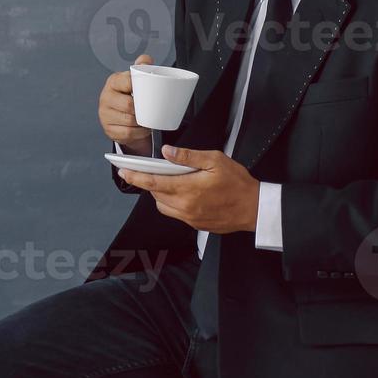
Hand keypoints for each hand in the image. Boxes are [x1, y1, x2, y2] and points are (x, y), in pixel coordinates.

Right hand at [99, 53, 152, 152]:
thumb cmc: (130, 95)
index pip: (127, 82)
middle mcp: (105, 97)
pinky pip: (127, 133)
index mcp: (113, 82)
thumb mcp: (135, 80)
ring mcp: (105, 115)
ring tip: (149, 120)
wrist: (121, 116)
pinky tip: (143, 129)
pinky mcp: (108, 129)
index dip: (138, 87)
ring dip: (142, 122)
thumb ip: (142, 66)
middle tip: (152, 109)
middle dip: (142, 109)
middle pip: (128, 105)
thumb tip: (146, 60)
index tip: (148, 91)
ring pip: (128, 121)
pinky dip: (138, 133)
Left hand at [117, 146, 259, 234]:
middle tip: (153, 171)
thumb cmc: (238, 184)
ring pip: (163, 205)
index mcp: (188, 189)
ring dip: (161, 193)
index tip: (123, 171)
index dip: (135, 176)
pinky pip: (175, 213)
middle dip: (150, 182)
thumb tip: (168, 152)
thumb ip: (188, 156)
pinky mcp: (195, 225)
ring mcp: (189, 218)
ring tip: (172, 181)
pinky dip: (173, 203)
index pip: (153, 182)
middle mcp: (185, 206)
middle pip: (156, 194)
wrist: (254, 208)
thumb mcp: (215, 160)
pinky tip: (184, 193)